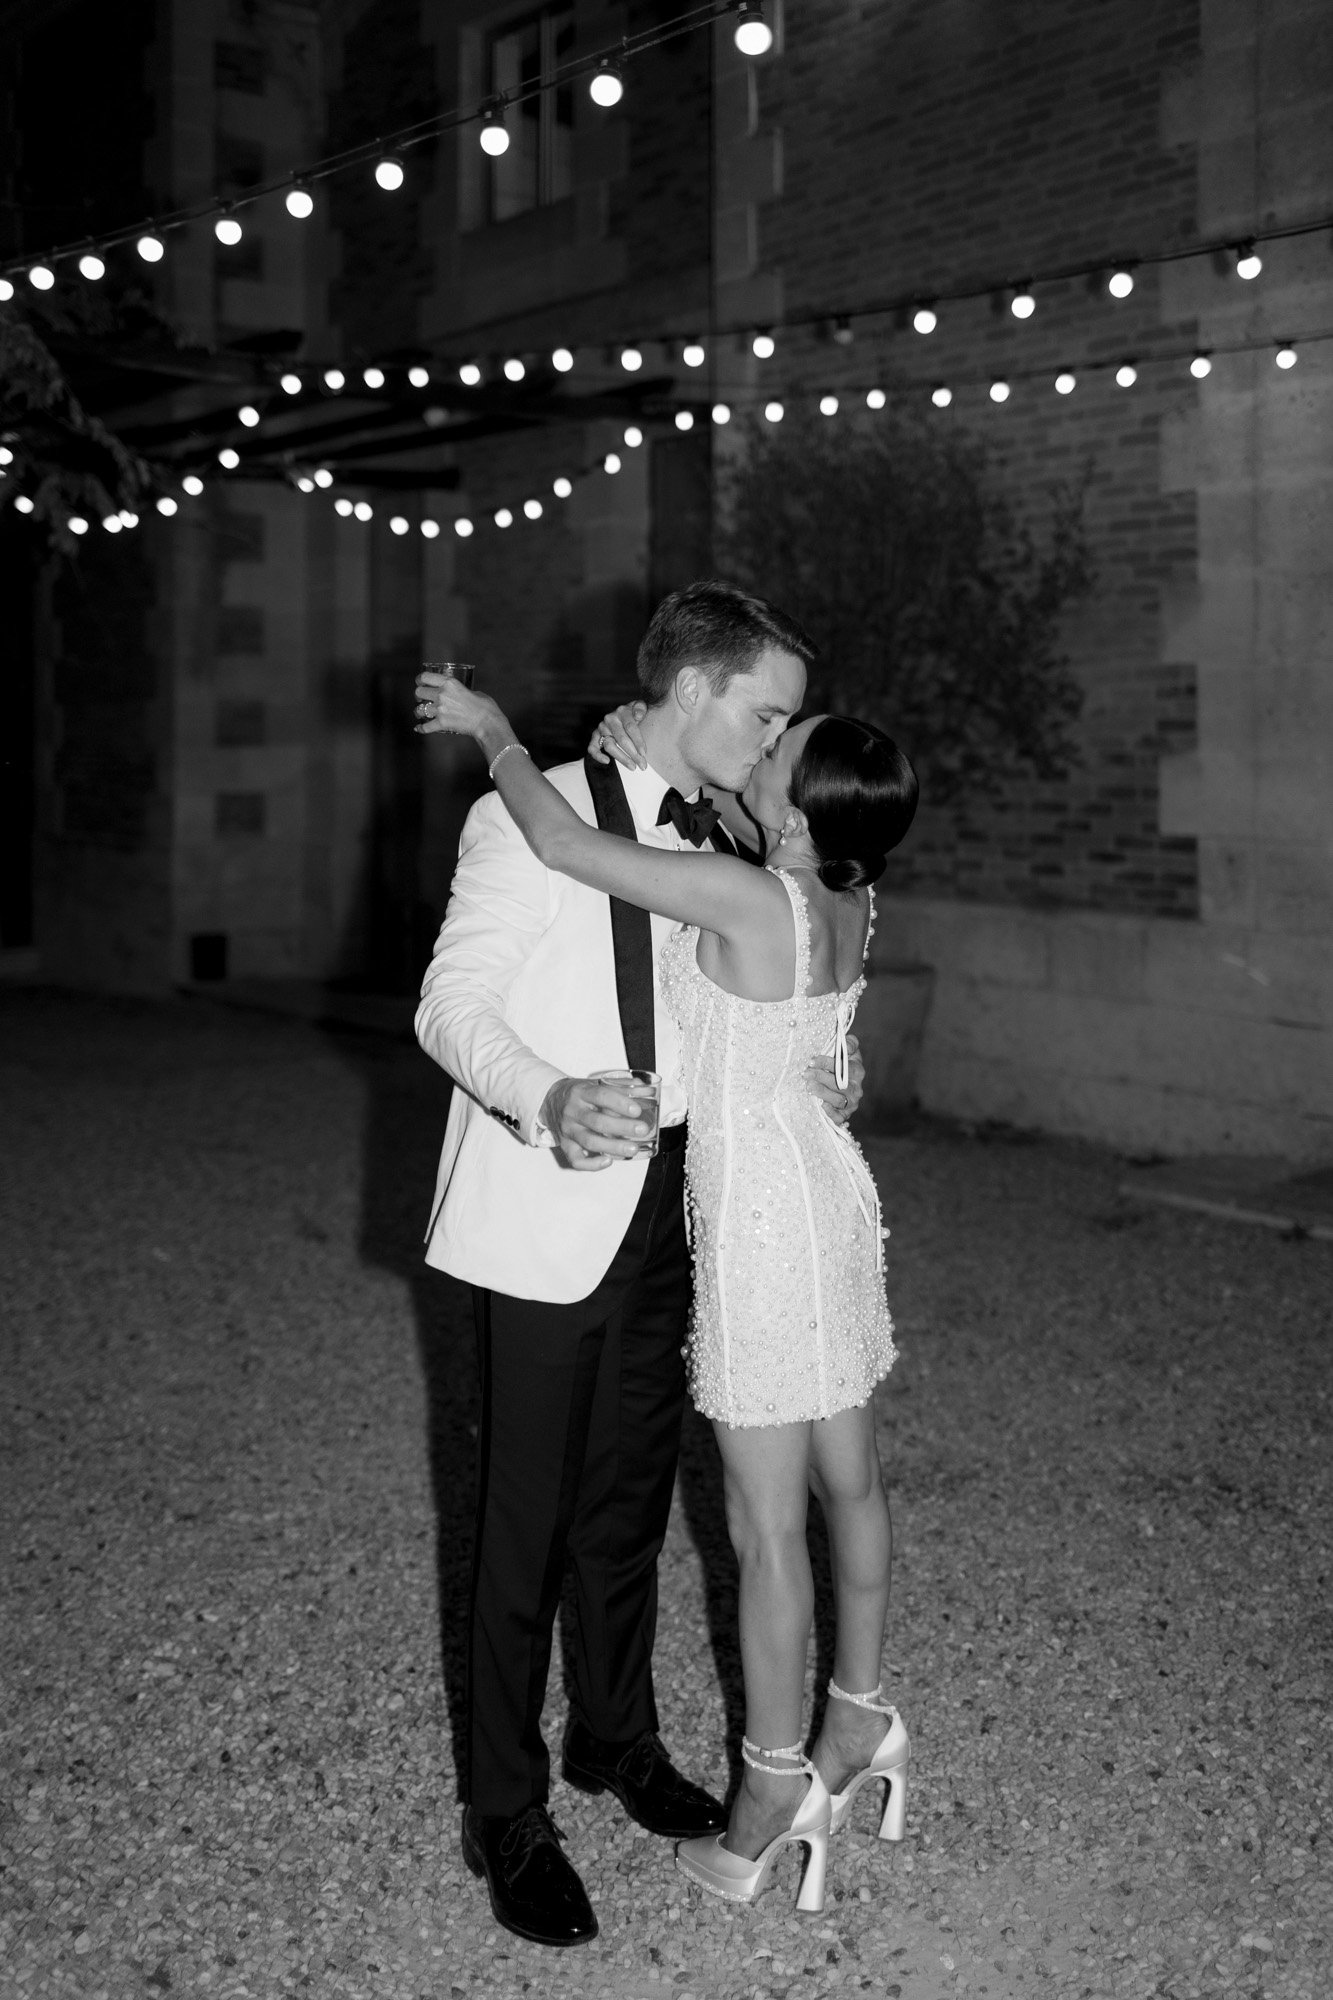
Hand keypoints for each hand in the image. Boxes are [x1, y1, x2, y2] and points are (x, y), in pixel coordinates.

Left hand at [414, 672, 506, 741]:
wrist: (488, 723)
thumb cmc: (485, 707)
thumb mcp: (472, 691)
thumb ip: (460, 691)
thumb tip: (457, 694)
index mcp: (449, 683)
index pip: (425, 677)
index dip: (419, 679)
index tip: (420, 682)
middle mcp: (442, 694)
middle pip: (419, 692)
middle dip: (419, 695)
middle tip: (422, 698)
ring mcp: (440, 710)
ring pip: (419, 709)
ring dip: (419, 711)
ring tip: (421, 712)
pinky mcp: (442, 724)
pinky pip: (425, 727)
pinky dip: (421, 728)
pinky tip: (418, 728)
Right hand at [539, 1075, 654, 1170]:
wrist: (550, 1100)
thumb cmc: (579, 1094)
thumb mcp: (595, 1084)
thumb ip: (620, 1087)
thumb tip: (646, 1091)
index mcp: (581, 1092)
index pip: (600, 1096)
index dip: (619, 1103)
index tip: (637, 1110)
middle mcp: (572, 1111)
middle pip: (597, 1122)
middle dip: (622, 1127)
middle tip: (642, 1129)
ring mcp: (568, 1130)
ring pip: (589, 1142)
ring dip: (613, 1147)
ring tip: (632, 1149)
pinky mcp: (565, 1145)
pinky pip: (576, 1159)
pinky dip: (592, 1164)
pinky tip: (608, 1161)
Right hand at [587, 701, 647, 769]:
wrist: (623, 713)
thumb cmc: (634, 713)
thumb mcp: (640, 706)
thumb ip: (641, 708)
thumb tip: (638, 715)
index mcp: (622, 711)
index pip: (630, 728)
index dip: (638, 741)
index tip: (644, 753)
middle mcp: (610, 719)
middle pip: (621, 739)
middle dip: (633, 754)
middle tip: (643, 765)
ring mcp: (601, 728)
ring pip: (609, 745)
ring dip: (621, 758)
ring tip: (633, 767)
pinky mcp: (595, 736)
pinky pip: (592, 748)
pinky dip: (598, 755)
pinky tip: (607, 761)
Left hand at [807, 1034, 864, 1125]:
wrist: (843, 1083)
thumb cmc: (842, 1062)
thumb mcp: (847, 1050)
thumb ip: (849, 1043)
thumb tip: (846, 1045)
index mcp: (857, 1070)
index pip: (843, 1066)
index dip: (827, 1063)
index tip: (811, 1060)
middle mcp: (856, 1088)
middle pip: (839, 1084)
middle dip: (821, 1077)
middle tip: (806, 1073)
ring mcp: (852, 1102)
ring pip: (838, 1099)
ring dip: (823, 1093)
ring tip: (809, 1087)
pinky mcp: (845, 1115)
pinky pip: (839, 1117)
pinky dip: (831, 1113)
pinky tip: (822, 1106)